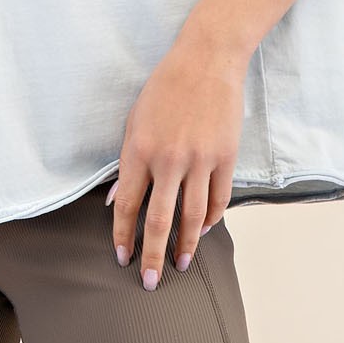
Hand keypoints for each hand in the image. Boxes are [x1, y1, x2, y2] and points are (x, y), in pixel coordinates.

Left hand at [108, 17, 247, 289]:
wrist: (206, 60)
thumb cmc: (165, 88)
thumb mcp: (135, 120)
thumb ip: (128, 163)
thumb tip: (118, 200)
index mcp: (139, 149)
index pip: (127, 205)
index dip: (123, 235)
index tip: (123, 257)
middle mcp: (169, 159)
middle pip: (159, 220)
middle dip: (152, 256)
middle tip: (150, 282)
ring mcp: (200, 159)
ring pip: (192, 216)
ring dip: (185, 245)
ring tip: (180, 264)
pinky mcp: (225, 157)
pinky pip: (218, 198)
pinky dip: (210, 219)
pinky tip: (201, 230)